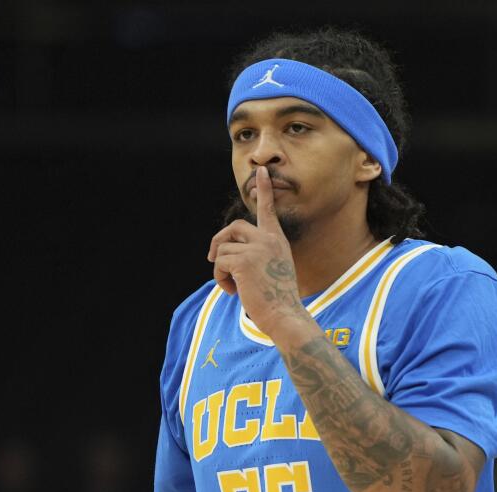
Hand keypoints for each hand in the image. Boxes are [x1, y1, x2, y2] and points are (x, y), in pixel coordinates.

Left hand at [208, 166, 306, 338]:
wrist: (284, 315)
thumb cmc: (278, 299)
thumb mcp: (272, 269)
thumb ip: (256, 255)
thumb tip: (226, 253)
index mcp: (277, 240)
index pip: (268, 210)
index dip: (264, 190)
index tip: (262, 171)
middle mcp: (268, 239)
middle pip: (234, 228)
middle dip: (219, 242)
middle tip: (212, 259)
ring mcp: (257, 248)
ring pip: (223, 250)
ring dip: (220, 270)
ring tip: (233, 286)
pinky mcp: (244, 261)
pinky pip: (219, 263)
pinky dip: (220, 278)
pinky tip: (233, 291)